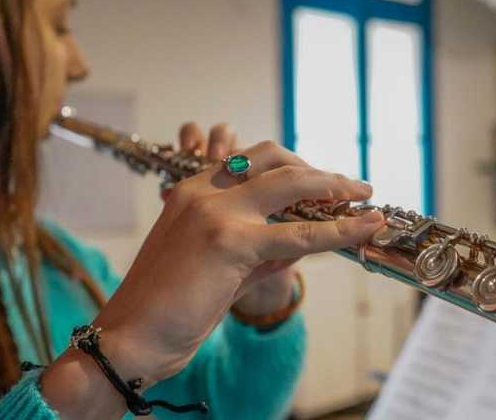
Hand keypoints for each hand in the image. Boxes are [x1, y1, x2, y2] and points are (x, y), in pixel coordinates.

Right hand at [43, 137, 383, 418]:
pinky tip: (364, 227)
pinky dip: (339, 231)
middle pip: (273, 158)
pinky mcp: (231, 242)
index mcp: (191, 191)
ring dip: (336, 186)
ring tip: (365, 197)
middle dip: (317, 168)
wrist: (130, 337)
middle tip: (350, 186)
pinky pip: (301, 233)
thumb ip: (255, 247)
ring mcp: (217, 213)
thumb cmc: (165, 309)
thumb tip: (299, 241)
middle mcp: (203, 192)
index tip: (322, 179)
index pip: (250, 161)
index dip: (292, 165)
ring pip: (292, 184)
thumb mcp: (215, 266)